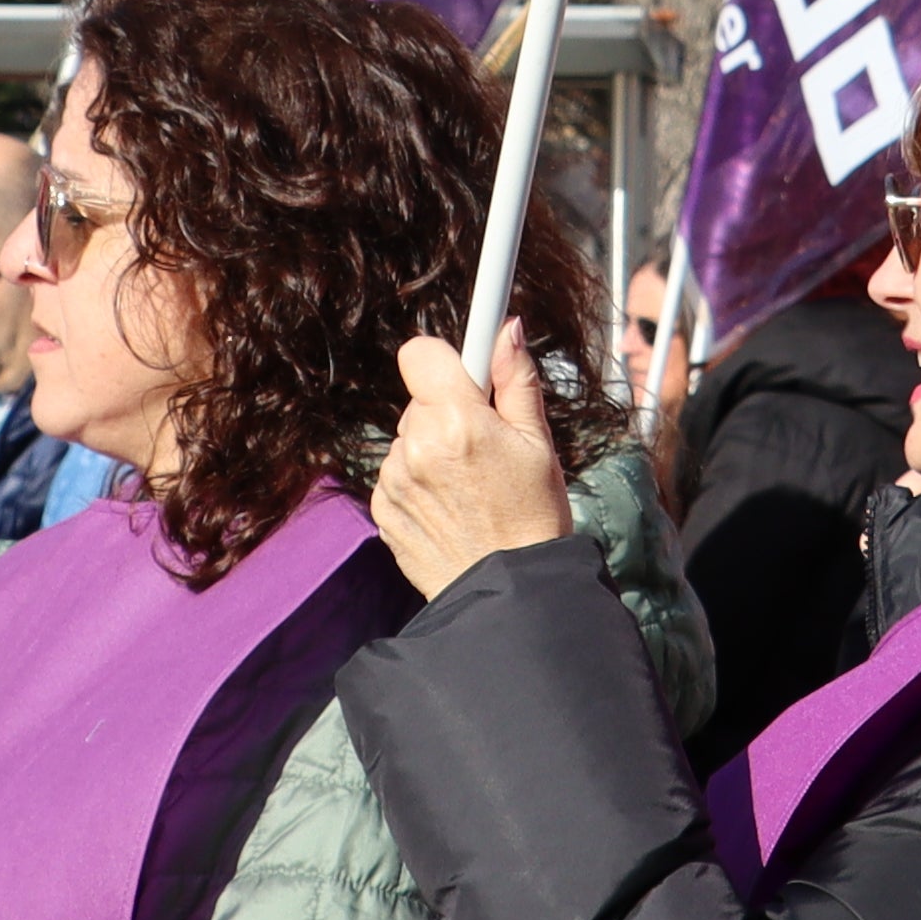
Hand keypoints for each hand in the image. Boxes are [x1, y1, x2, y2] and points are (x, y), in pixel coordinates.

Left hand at [373, 327, 578, 598]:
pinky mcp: (381, 509)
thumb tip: (505, 328)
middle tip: (485, 445)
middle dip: (448, 411)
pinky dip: (418, 482)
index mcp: (456, 421)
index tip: (467, 373)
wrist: (509, 591)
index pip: (420, 353)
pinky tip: (450, 508)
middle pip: (419, 400)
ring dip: (432, 449)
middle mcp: (415, 447)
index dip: (445, 361)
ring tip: (470, 486)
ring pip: (407, 439)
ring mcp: (392, 480)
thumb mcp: (539, 442)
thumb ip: (517, 380)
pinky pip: (397, 474)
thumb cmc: (533, 517)